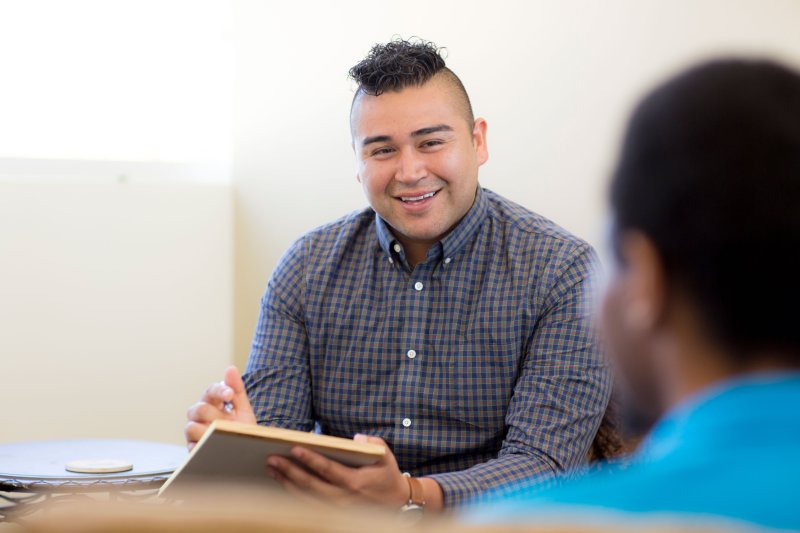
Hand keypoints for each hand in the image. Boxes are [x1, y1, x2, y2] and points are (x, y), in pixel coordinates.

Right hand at [185, 366, 256, 449]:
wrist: (245, 450)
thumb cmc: (241, 428)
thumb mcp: (242, 408)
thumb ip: (237, 389)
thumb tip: (231, 369)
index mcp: (212, 403)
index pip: (210, 391)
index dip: (219, 391)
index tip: (230, 394)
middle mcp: (200, 416)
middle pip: (199, 409)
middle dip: (215, 413)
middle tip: (228, 419)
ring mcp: (195, 433)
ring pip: (191, 427)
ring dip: (208, 430)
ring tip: (222, 433)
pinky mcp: (193, 449)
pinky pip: (192, 447)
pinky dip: (203, 445)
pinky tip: (215, 445)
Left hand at [265, 435, 408, 507]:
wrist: (395, 503)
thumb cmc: (387, 475)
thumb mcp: (386, 457)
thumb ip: (374, 444)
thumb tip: (358, 438)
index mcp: (355, 483)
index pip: (328, 469)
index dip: (310, 459)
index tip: (294, 448)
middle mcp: (343, 498)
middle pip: (310, 485)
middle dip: (289, 471)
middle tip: (272, 459)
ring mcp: (335, 509)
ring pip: (305, 497)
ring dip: (286, 482)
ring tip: (271, 468)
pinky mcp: (331, 513)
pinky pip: (308, 504)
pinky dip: (292, 493)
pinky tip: (281, 481)